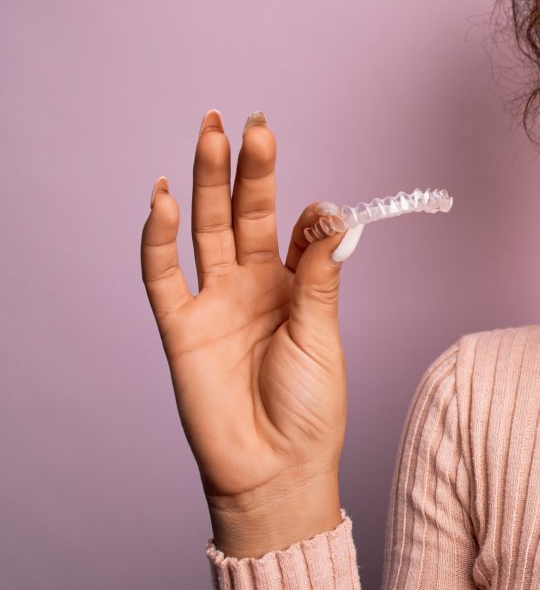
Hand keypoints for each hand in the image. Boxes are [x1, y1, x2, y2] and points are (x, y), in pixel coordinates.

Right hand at [140, 109, 363, 513]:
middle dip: (244, 168)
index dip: (303, 208)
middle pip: (243, 213)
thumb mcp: (322, 335)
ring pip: (205, 229)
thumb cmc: (309, 410)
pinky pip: (162, 275)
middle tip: (247, 120)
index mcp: (294, 287)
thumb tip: (333, 216)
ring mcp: (213, 303)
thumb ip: (319, 276)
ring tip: (210, 132)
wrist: (276, 470)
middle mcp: (251, 286)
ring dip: (205, 182)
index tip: (319, 202)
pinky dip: (156, 237)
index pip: (293, 229)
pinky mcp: (180, 328)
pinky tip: (159, 197)